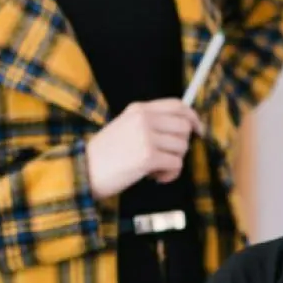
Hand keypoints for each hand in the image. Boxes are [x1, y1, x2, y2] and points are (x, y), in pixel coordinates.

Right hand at [86, 98, 202, 199]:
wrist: (84, 171)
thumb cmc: (105, 156)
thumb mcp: (125, 127)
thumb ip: (150, 124)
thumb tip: (183, 129)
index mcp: (138, 109)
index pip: (177, 105)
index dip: (193, 117)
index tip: (198, 130)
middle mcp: (144, 119)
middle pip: (184, 127)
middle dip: (181, 146)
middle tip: (166, 158)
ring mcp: (146, 136)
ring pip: (182, 147)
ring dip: (173, 163)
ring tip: (154, 169)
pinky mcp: (148, 156)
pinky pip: (176, 164)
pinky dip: (169, 175)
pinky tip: (154, 177)